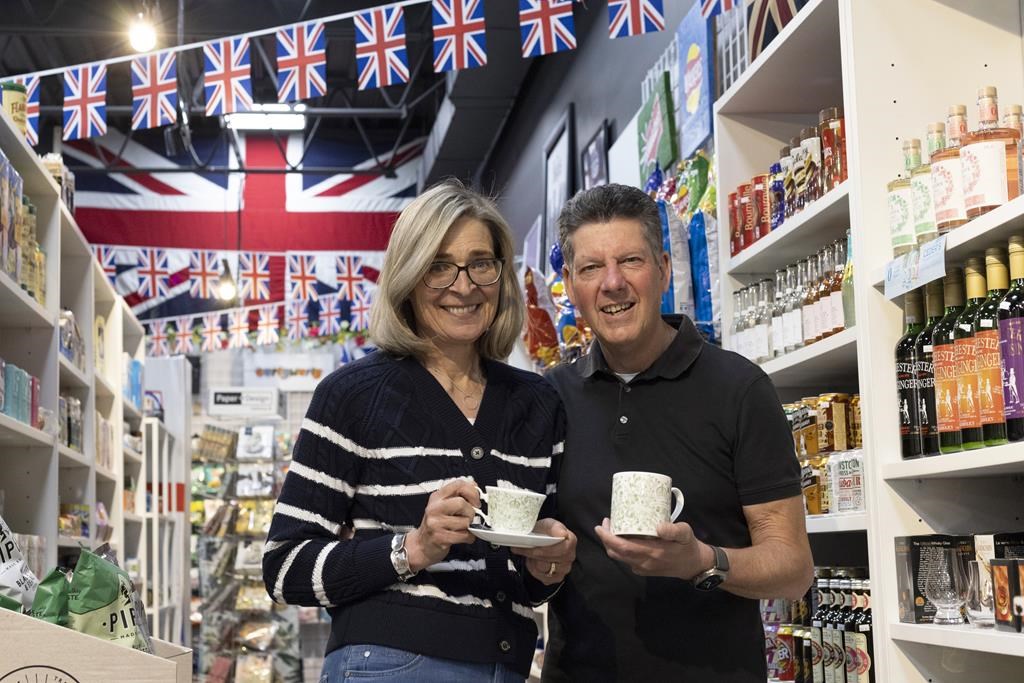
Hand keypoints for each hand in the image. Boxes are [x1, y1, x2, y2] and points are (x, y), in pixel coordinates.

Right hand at [405, 479, 479, 571]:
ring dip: (469, 527)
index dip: (472, 492)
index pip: (458, 485)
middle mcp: (434, 508)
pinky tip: (462, 536)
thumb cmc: (436, 524)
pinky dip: (468, 537)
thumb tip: (475, 487)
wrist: (422, 544)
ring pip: (465, 521)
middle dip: (471, 512)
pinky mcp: (440, 537)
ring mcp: (435, 523)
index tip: (476, 501)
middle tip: (469, 517)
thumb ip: (458, 495)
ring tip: (462, 528)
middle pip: (461, 503)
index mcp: (437, 497)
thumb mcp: (444, 505)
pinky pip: (464, 535)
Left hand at [512, 518, 575, 584]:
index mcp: (571, 541)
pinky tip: (532, 561)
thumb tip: (562, 534)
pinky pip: (542, 577)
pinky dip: (534, 569)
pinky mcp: (556, 578)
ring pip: (544, 569)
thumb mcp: (548, 524)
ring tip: (528, 554)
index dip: (546, 551)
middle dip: (534, 555)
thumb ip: (555, 528)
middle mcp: (570, 557)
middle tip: (520, 549)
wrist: (541, 539)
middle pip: (550, 560)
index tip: (533, 549)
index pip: (561, 550)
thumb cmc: (546, 532)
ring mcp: (564, 569)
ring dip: (533, 561)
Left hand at [594, 518, 713, 579]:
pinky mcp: (644, 570)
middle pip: (617, 553)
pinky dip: (619, 549)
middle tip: (605, 523)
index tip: (601, 526)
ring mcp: (643, 568)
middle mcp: (644, 562)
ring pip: (620, 557)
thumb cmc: (688, 546)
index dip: (609, 538)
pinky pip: (626, 560)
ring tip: (612, 528)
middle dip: (606, 539)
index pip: (624, 547)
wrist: (694, 565)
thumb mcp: (685, 533)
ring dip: (611, 544)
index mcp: (653, 552)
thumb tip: (658, 527)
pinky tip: (623, 537)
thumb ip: (673, 530)